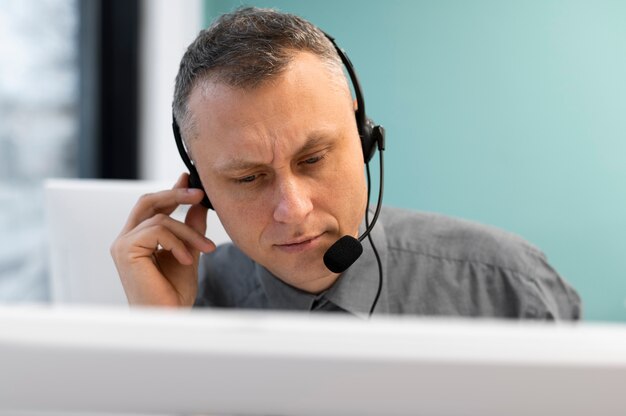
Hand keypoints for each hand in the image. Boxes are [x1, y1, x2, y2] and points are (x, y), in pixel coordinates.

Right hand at [110, 173, 215, 306]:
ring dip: (188, 231)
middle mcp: (126, 239)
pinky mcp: (125, 250)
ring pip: (159, 217)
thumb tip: (198, 205)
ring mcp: (123, 244)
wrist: (168, 318)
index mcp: (138, 240)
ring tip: (206, 248)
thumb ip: (191, 229)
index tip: (188, 179)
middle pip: (148, 201)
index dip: (170, 191)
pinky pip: (157, 230)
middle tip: (200, 194)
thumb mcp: (189, 252)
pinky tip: (187, 258)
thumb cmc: (173, 294)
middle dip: (176, 194)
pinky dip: (178, 242)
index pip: (152, 206)